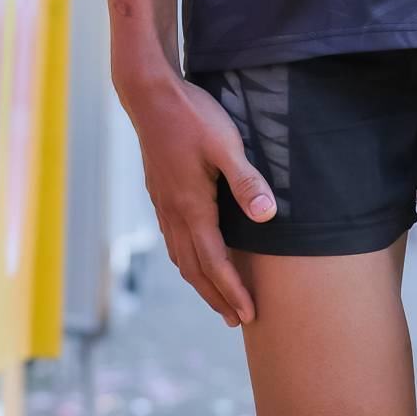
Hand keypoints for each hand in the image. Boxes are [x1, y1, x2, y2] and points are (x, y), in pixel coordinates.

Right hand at [121, 69, 276, 327]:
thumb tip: (268, 215)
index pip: (215, 262)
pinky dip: (186, 261)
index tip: (250, 314)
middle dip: (217, 297)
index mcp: (192, 207)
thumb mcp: (225, 144)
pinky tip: (192, 259)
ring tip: (217, 300)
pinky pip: (172, 241)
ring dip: (200, 283)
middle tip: (238, 321)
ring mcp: (163, 204)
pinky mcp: (159, 194)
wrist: (148, 94)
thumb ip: (246, 180)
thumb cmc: (191, 116)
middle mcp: (174, 213)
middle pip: (195, 269)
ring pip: (181, 257)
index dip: (233, 291)